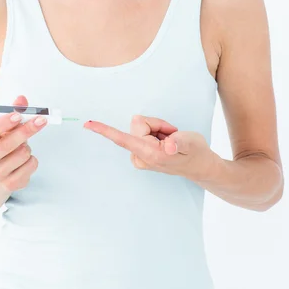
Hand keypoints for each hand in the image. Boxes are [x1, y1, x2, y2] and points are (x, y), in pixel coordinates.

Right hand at [0, 95, 47, 191]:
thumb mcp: (3, 130)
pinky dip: (32, 160)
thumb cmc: (1, 147)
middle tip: (42, 119)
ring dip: (28, 146)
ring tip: (22, 148)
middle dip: (26, 130)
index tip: (18, 115)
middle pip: (6, 145)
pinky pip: (30, 166)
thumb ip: (13, 112)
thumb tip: (22, 99)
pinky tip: (24, 161)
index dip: (2, 123)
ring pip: (22, 154)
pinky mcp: (9, 186)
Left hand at [84, 115, 213, 180]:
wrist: (200, 165)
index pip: (122, 138)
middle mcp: (140, 156)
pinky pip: (142, 130)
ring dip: (157, 129)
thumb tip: (167, 146)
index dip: (105, 131)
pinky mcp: (140, 151)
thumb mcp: (192, 142)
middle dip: (156, 124)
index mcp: (150, 154)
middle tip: (171, 135)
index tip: (88, 124)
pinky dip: (156, 132)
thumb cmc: (196, 153)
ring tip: (170, 140)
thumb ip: (178, 142)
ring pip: (140, 126)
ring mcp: (139, 155)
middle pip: (138, 124)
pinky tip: (165, 141)